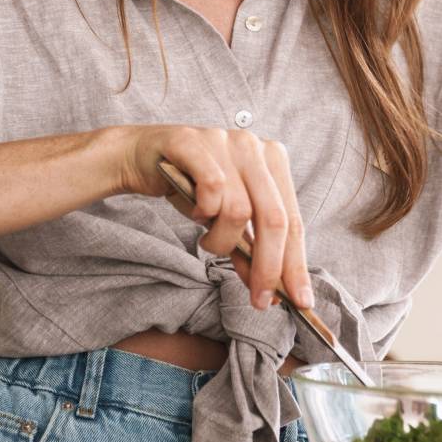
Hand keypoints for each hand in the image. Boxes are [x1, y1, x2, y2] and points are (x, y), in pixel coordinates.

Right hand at [118, 124, 312, 311]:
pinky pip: (211, 188)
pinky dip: (204, 211)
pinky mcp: (193, 142)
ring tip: (208, 240)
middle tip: (260, 300)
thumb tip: (270, 291)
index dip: (296, 264)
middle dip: (269, 267)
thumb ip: (248, 251)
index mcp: (274, 160)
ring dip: (222, 240)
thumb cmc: (191, 188)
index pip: (293, 220)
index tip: (299, 300)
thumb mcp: (226, 221)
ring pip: (239, 210)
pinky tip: (196, 213)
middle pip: (274, 218)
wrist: (142, 157)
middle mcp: (254, 147)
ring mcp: (225, 141)